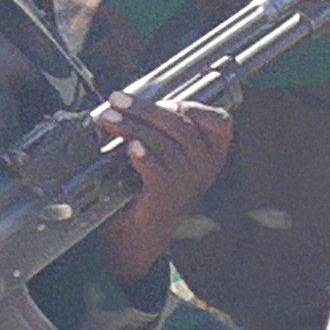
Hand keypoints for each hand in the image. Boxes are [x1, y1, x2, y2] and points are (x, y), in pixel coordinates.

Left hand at [97, 98, 231, 282]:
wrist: (140, 230)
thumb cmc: (151, 187)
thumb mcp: (165, 154)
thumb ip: (159, 128)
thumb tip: (131, 102)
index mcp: (212, 153)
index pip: (221, 123)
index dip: (198, 108)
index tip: (170, 101)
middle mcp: (206, 166)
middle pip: (180, 125)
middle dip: (145, 109)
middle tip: (118, 100)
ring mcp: (188, 181)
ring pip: (163, 142)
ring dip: (132, 127)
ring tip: (109, 120)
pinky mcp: (167, 194)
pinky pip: (155, 166)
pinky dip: (141, 154)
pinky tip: (129, 148)